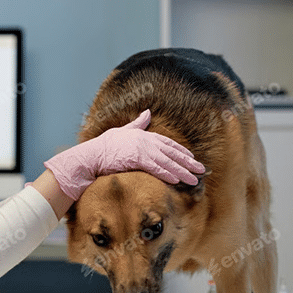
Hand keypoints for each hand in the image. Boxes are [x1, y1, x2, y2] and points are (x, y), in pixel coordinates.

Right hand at [44, 109, 205, 200]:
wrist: (90, 155)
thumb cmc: (103, 146)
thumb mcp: (122, 131)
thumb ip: (137, 124)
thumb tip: (147, 112)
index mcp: (144, 135)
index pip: (168, 143)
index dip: (181, 151)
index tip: (192, 159)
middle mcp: (146, 140)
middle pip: (172, 152)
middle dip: (188, 162)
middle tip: (202, 170)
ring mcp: (142, 149)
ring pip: (167, 162)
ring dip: (182, 172)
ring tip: (194, 180)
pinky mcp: (137, 159)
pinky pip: (156, 168)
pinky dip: (168, 174)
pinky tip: (177, 180)